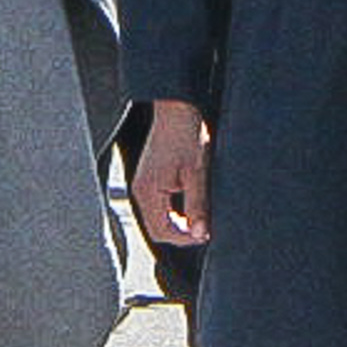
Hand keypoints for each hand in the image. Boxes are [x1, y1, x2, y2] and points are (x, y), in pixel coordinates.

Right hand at [129, 103, 212, 248]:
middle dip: (181, 233)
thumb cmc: (188, 135)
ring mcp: (142, 184)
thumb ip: (197, 206)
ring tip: (200, 215)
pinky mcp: (149, 178)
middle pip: (158, 229)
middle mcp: (140, 190)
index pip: (162, 232)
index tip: (205, 233)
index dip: (185, 238)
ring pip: (158, 218)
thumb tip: (200, 234)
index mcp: (148, 191)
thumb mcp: (198, 173)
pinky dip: (174, 211)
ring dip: (178, 222)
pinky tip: (190, 203)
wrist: (178, 108)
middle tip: (205, 227)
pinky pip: (159, 206)